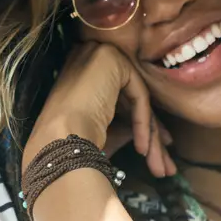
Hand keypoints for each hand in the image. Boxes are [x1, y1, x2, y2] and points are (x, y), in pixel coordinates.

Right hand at [25, 42, 175, 177]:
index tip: (149, 150)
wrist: (58, 139)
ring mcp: (97, 53)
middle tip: (162, 165)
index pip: (117, 97)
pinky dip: (144, 123)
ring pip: (136, 99)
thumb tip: (155, 133)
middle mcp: (86, 56)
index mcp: (78, 72)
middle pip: (129, 99)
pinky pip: (138, 93)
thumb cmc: (72, 142)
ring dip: (150, 136)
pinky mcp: (111, 59)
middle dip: (150, 133)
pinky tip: (142, 148)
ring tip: (162, 167)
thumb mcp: (103, 129)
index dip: (136, 124)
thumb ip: (126, 123)